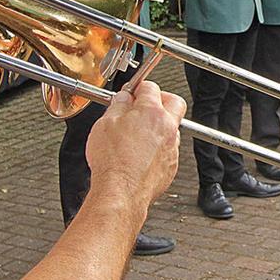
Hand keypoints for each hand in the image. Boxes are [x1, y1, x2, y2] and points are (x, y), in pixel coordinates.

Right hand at [86, 81, 182, 208]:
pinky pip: (169, 149)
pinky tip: (141, 153)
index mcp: (151, 112)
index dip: (139, 88)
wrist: (121, 191)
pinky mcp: (171, 165)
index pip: (150, 88)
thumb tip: (123, 99)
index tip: (133, 93)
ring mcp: (171, 147)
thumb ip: (118, 105)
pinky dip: (158, 147)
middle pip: (174, 102)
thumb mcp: (105, 124)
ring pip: (172, 127)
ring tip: (139, 133)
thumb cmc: (112, 161)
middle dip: (160, 100)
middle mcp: (167, 127)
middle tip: (145, 105)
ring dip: (159, 125)